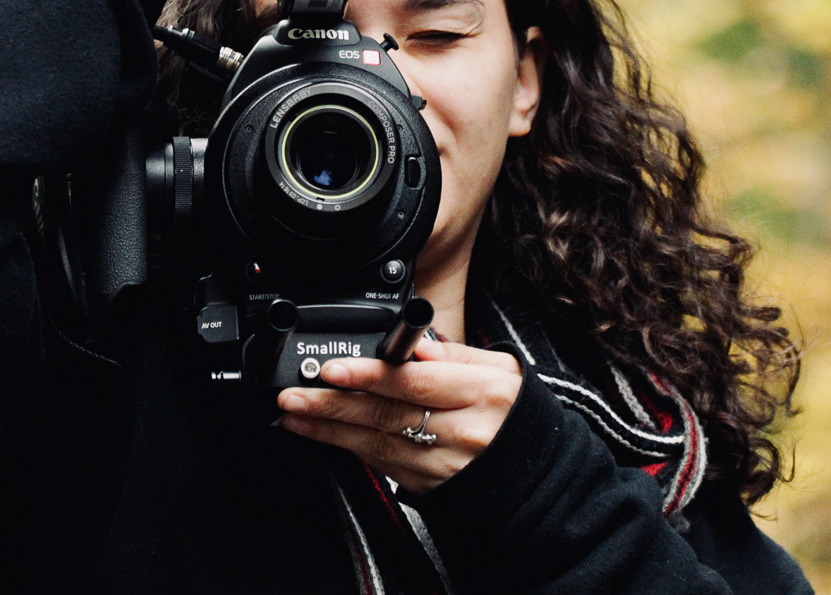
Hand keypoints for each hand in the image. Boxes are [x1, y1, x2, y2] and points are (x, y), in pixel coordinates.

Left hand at [276, 338, 521, 494]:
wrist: (537, 475)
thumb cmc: (516, 414)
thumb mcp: (503, 370)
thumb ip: (457, 353)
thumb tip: (417, 344)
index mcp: (484, 393)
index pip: (418, 382)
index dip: (372, 376)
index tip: (334, 368)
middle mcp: (464, 431)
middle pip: (389, 414)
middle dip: (334, 403)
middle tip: (295, 392)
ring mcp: (444, 463)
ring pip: (377, 443)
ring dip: (329, 427)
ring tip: (293, 411)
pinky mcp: (429, 486)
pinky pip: (380, 464)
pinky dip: (344, 447)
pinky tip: (317, 433)